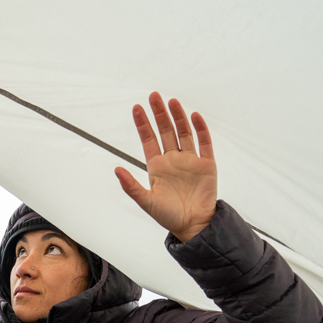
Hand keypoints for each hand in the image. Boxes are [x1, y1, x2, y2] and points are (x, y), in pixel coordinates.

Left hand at [115, 92, 216, 241]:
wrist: (193, 226)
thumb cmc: (168, 216)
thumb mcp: (146, 201)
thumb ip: (131, 186)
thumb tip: (115, 168)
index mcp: (157, 166)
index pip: (148, 139)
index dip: (143, 124)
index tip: (136, 108)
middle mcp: (173, 160)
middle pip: (166, 131)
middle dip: (159, 114)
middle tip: (154, 95)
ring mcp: (190, 160)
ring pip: (184, 133)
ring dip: (178, 117)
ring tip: (172, 101)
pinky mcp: (207, 165)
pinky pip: (204, 143)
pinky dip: (200, 129)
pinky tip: (194, 116)